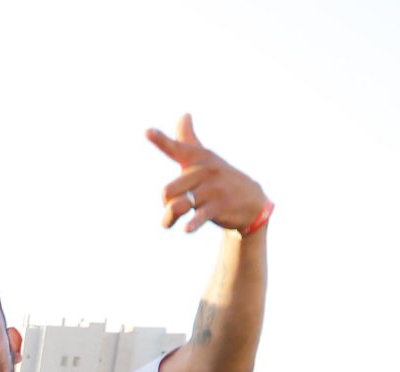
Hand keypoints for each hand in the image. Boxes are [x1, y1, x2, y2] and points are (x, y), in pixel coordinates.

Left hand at [147, 114, 267, 233]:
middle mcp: (204, 171)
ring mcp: (212, 189)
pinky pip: (199, 216)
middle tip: (170, 208)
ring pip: (177, 205)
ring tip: (168, 223)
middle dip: (165, 203)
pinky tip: (186, 229)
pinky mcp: (219, 206)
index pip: (177, 148)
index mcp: (198, 159)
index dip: (161, 141)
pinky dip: (192, 224)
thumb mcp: (205, 158)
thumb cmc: (219, 178)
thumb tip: (184, 114)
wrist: (251, 199)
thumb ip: (188, 140)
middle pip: (167, 191)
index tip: (147, 131)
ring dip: (168, 218)